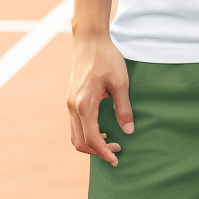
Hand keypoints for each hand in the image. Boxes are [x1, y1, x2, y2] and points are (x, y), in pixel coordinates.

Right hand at [67, 36, 133, 165]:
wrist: (90, 40)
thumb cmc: (107, 58)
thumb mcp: (120, 82)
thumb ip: (123, 108)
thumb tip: (128, 131)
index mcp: (84, 104)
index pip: (92, 138)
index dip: (104, 152)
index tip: (116, 158)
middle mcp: (73, 106)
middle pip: (79, 142)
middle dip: (97, 152)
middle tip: (117, 150)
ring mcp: (70, 103)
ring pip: (75, 135)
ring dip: (90, 143)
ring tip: (110, 141)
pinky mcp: (71, 99)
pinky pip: (75, 124)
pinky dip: (86, 133)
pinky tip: (102, 128)